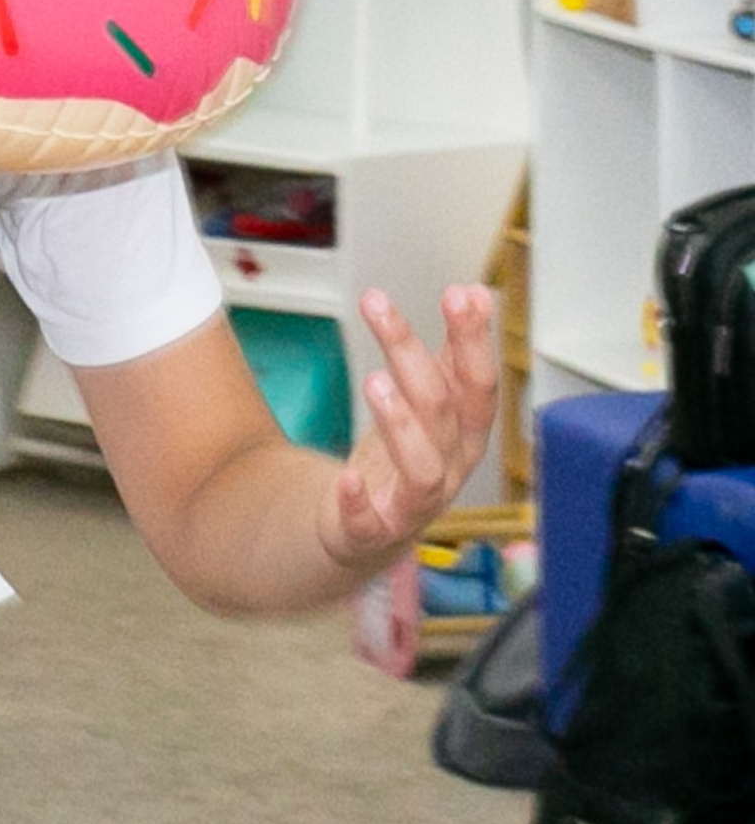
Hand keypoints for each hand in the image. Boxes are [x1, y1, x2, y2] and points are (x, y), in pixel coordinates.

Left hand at [317, 285, 497, 570]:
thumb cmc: (403, 458)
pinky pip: (372, 522)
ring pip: (421, 467)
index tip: (459, 293)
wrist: (370, 530)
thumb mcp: (429, 402)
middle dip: (413, 355)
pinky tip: (346, 477)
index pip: (478, 383)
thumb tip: (473, 291)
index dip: (472, 340)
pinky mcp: (375, 532)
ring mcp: (415, 504)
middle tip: (379, 306)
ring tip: (373, 379)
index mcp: (466, 433)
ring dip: (400, 423)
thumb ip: (450, 354)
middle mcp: (450, 468)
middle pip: (442, 410)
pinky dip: (359, 500)